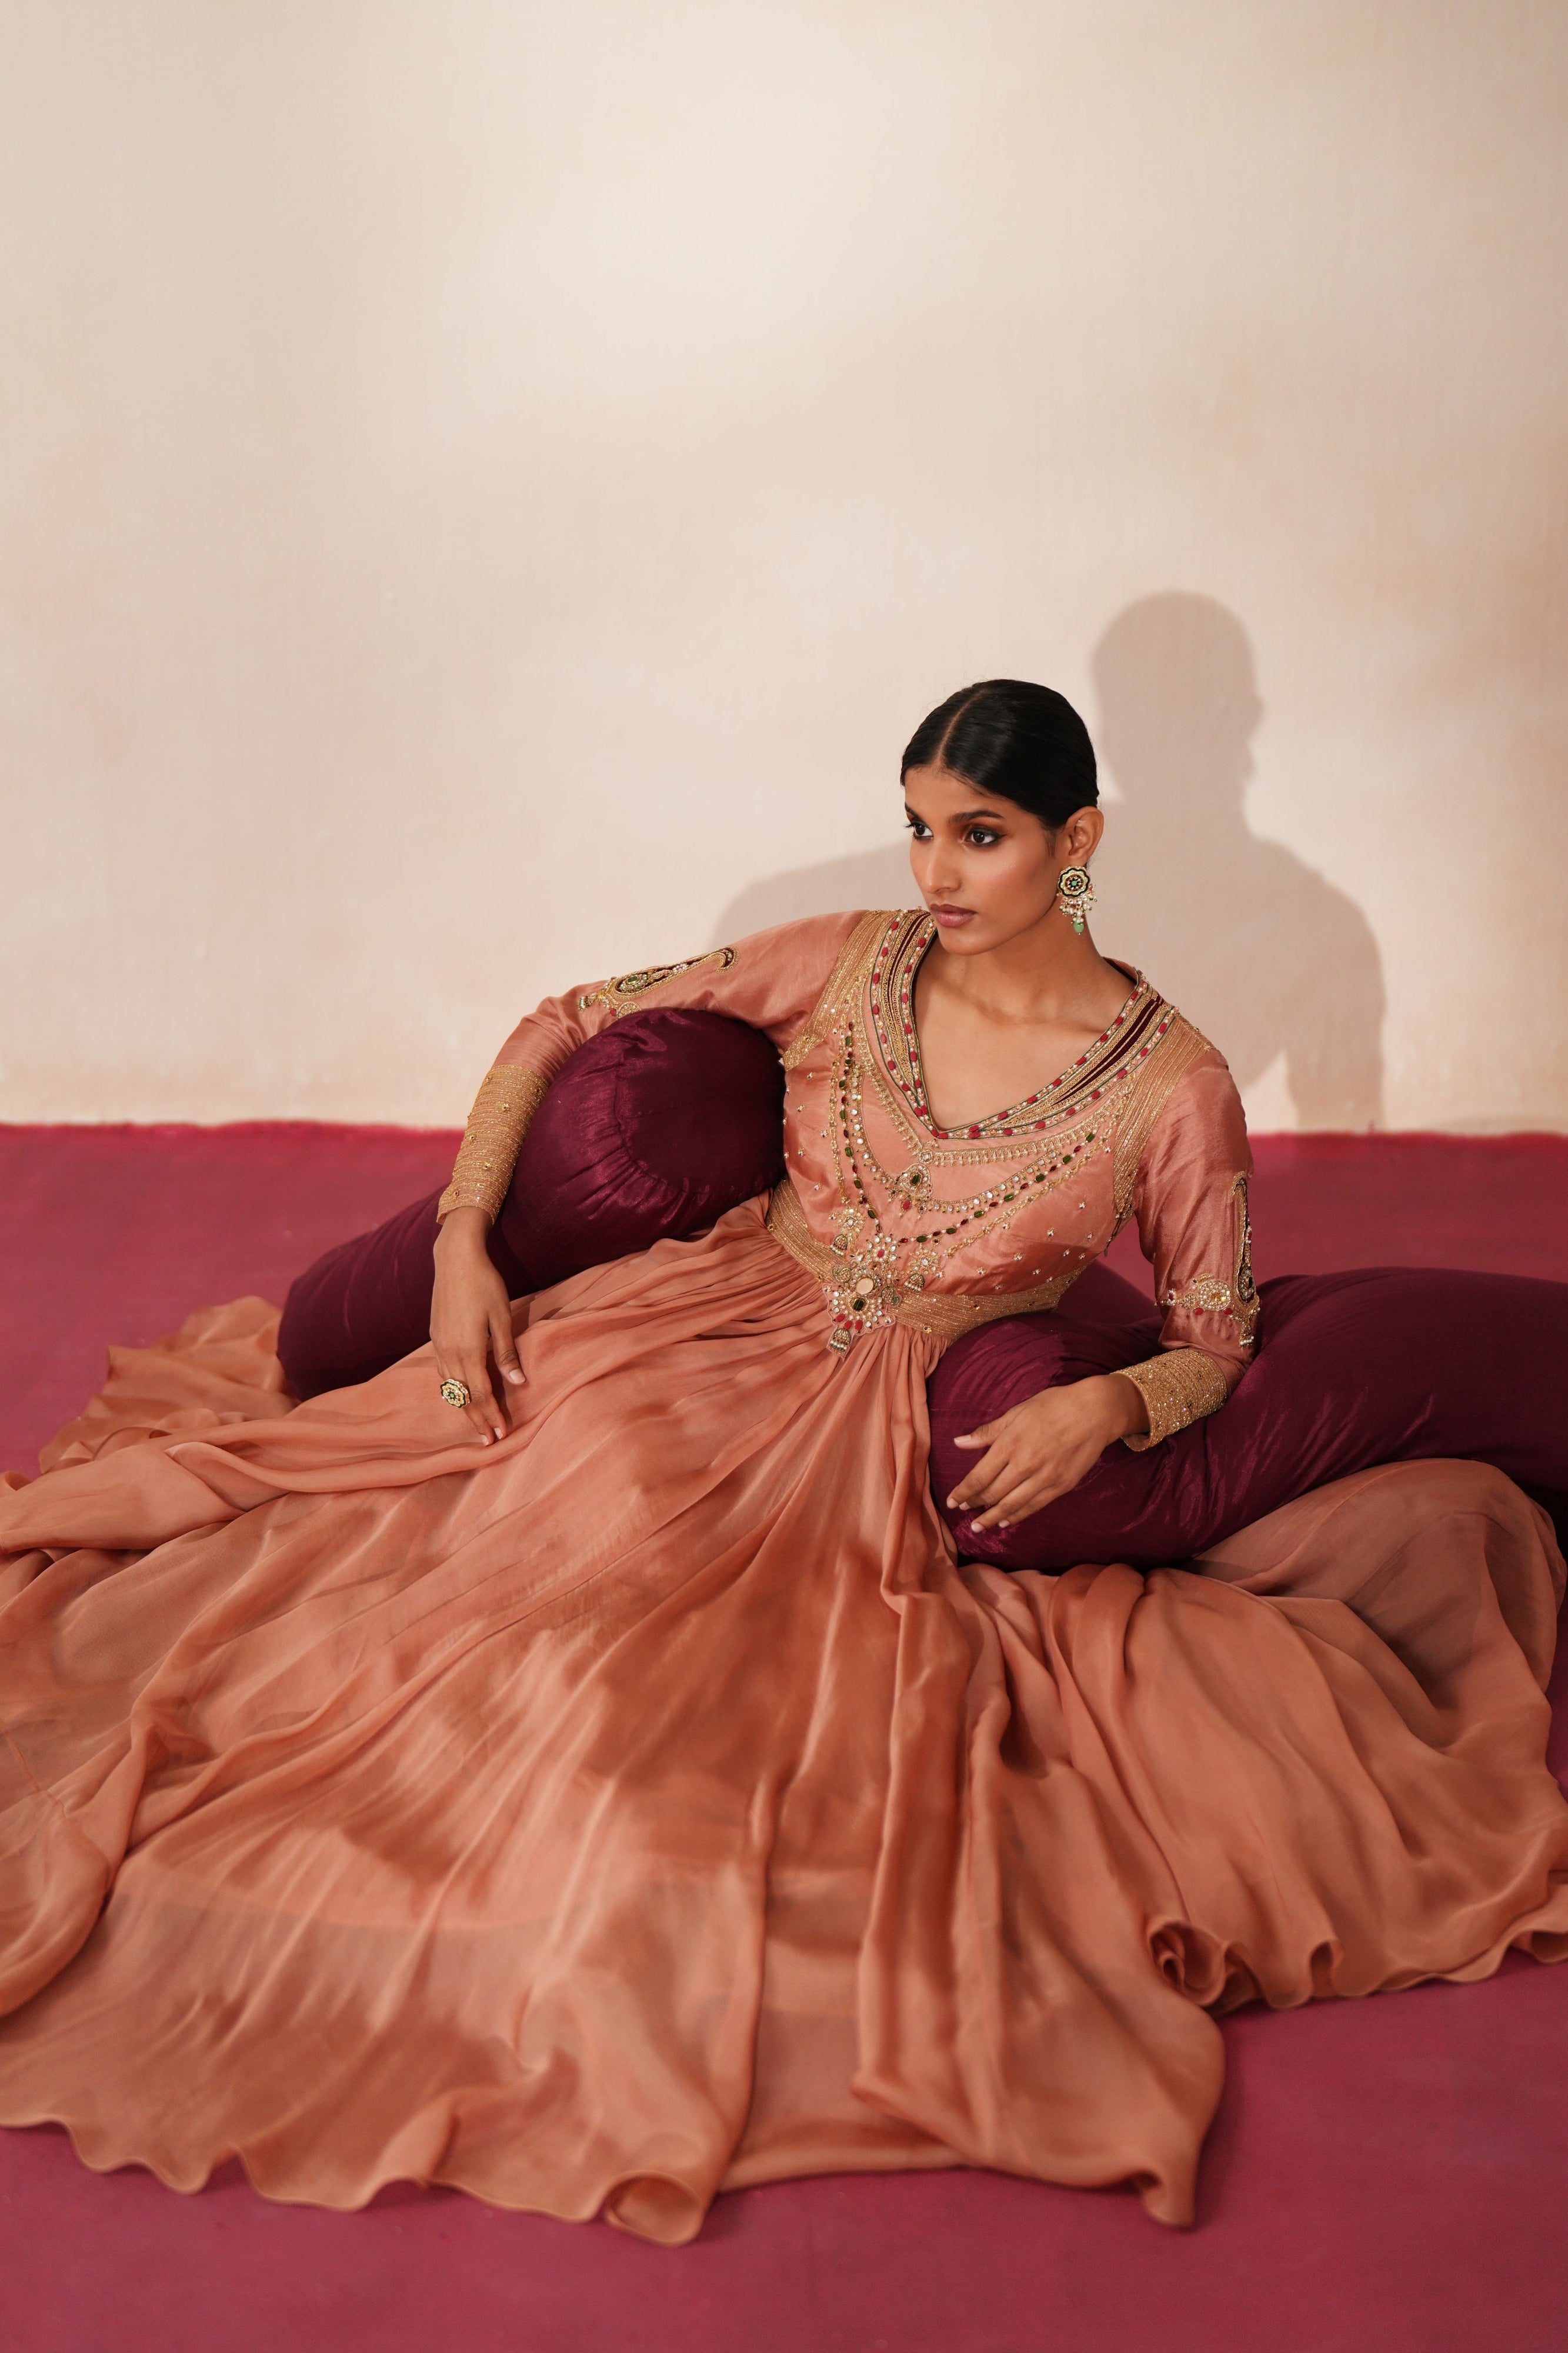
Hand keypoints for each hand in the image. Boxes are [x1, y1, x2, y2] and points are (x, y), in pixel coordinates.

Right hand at [430, 1208, 524, 1444]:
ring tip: (476, 1422)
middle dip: (477, 1419)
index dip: (492, 1415)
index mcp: (468, 1349)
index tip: (502, 1434)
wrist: (455, 1258)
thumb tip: (518, 1382)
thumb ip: (506, 1352)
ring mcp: (439, 1344)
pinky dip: (451, 1388)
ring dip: (463, 1407)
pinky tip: (459, 1392)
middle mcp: (449, 1352)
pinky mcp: (435, 1336)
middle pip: (463, 1396)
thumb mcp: (502, 1316)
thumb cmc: (485, 1284)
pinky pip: (442, 1372)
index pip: (482, 1393)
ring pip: (450, 1386)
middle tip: (489, 1441)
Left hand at [947, 1373, 1146, 1532]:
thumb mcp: (1017, 1412)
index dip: (963, 1492)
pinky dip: (1017, 1516)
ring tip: (978, 1527)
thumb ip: (987, 1432)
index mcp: (1011, 1443)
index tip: (951, 1501)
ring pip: (1011, 1505)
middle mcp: (1025, 1464)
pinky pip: (1034, 1506)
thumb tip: (958, 1442)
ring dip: (991, 1518)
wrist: (1095, 1412)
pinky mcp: (1061, 1486)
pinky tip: (1005, 1521)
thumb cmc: (1053, 1406)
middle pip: (993, 1493)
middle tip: (962, 1511)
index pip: (979, 1476)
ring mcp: (1045, 1478)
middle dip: (974, 1504)